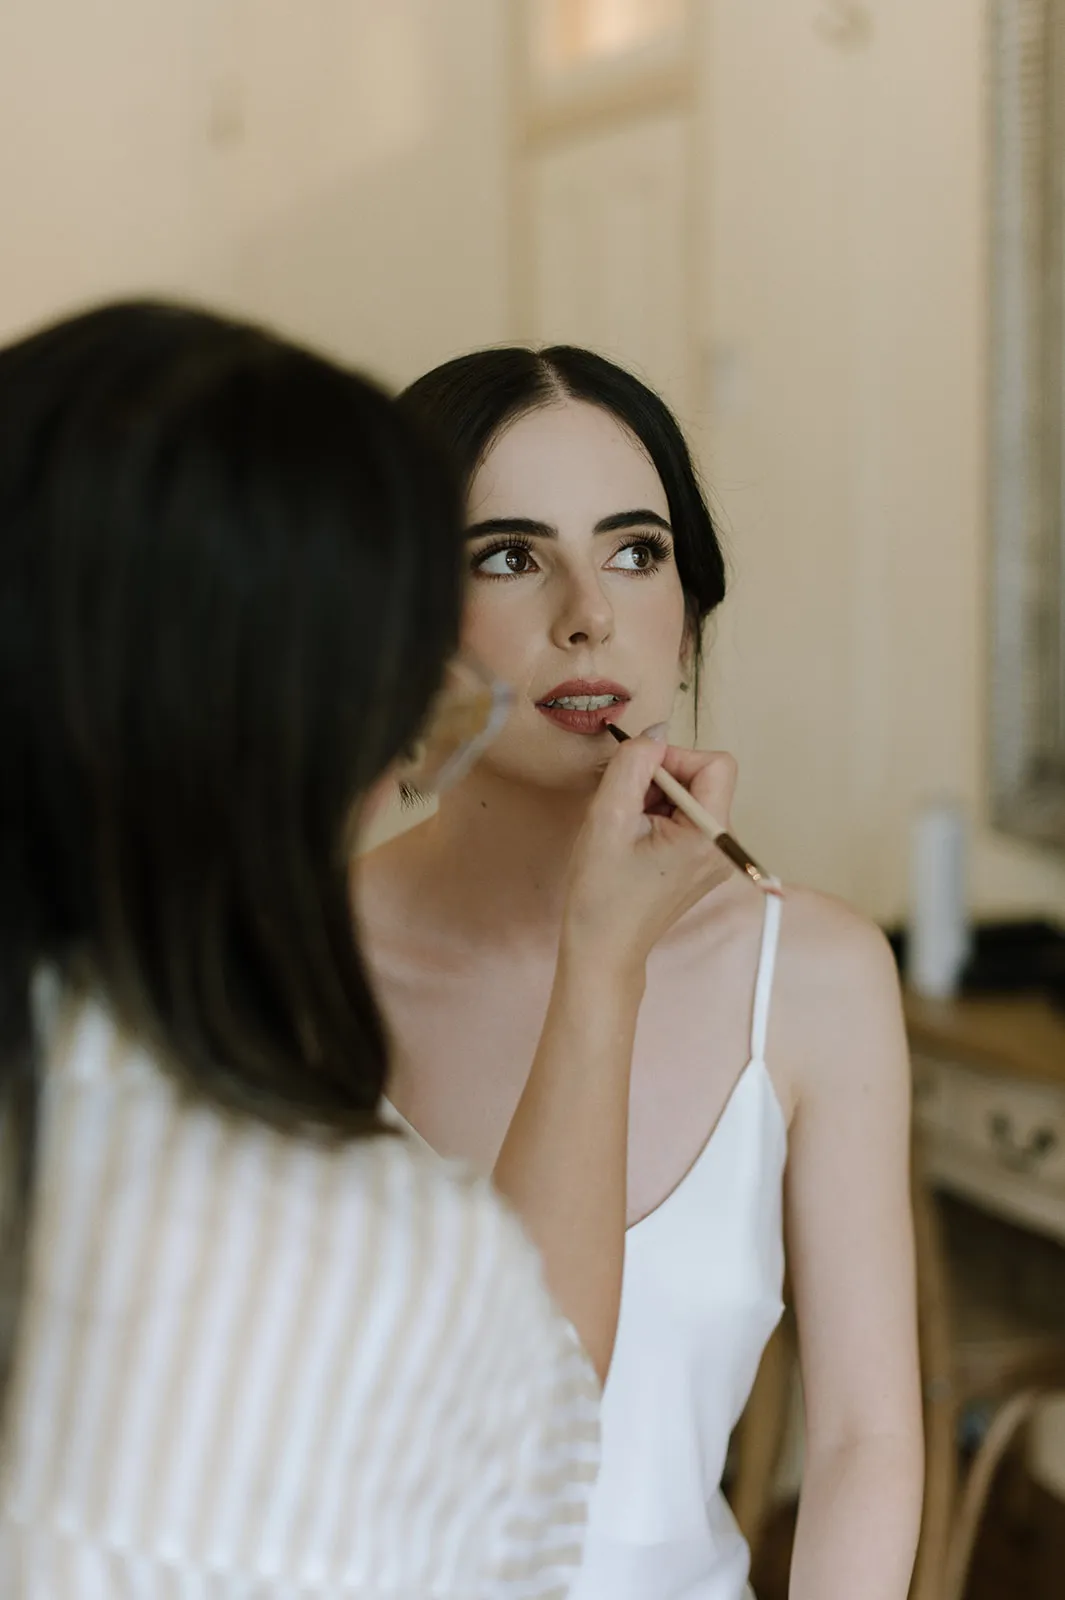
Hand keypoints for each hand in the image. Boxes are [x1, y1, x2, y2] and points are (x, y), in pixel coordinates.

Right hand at [561, 732, 738, 970]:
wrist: (602, 949)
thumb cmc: (602, 891)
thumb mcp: (609, 817)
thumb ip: (634, 764)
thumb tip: (656, 731)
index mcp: (711, 835)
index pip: (715, 764)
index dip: (675, 758)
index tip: (638, 776)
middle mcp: (724, 846)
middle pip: (705, 780)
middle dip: (662, 780)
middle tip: (626, 807)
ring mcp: (715, 858)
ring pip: (693, 798)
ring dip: (657, 799)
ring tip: (627, 828)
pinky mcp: (701, 865)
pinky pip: (687, 820)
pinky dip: (660, 817)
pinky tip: (634, 840)